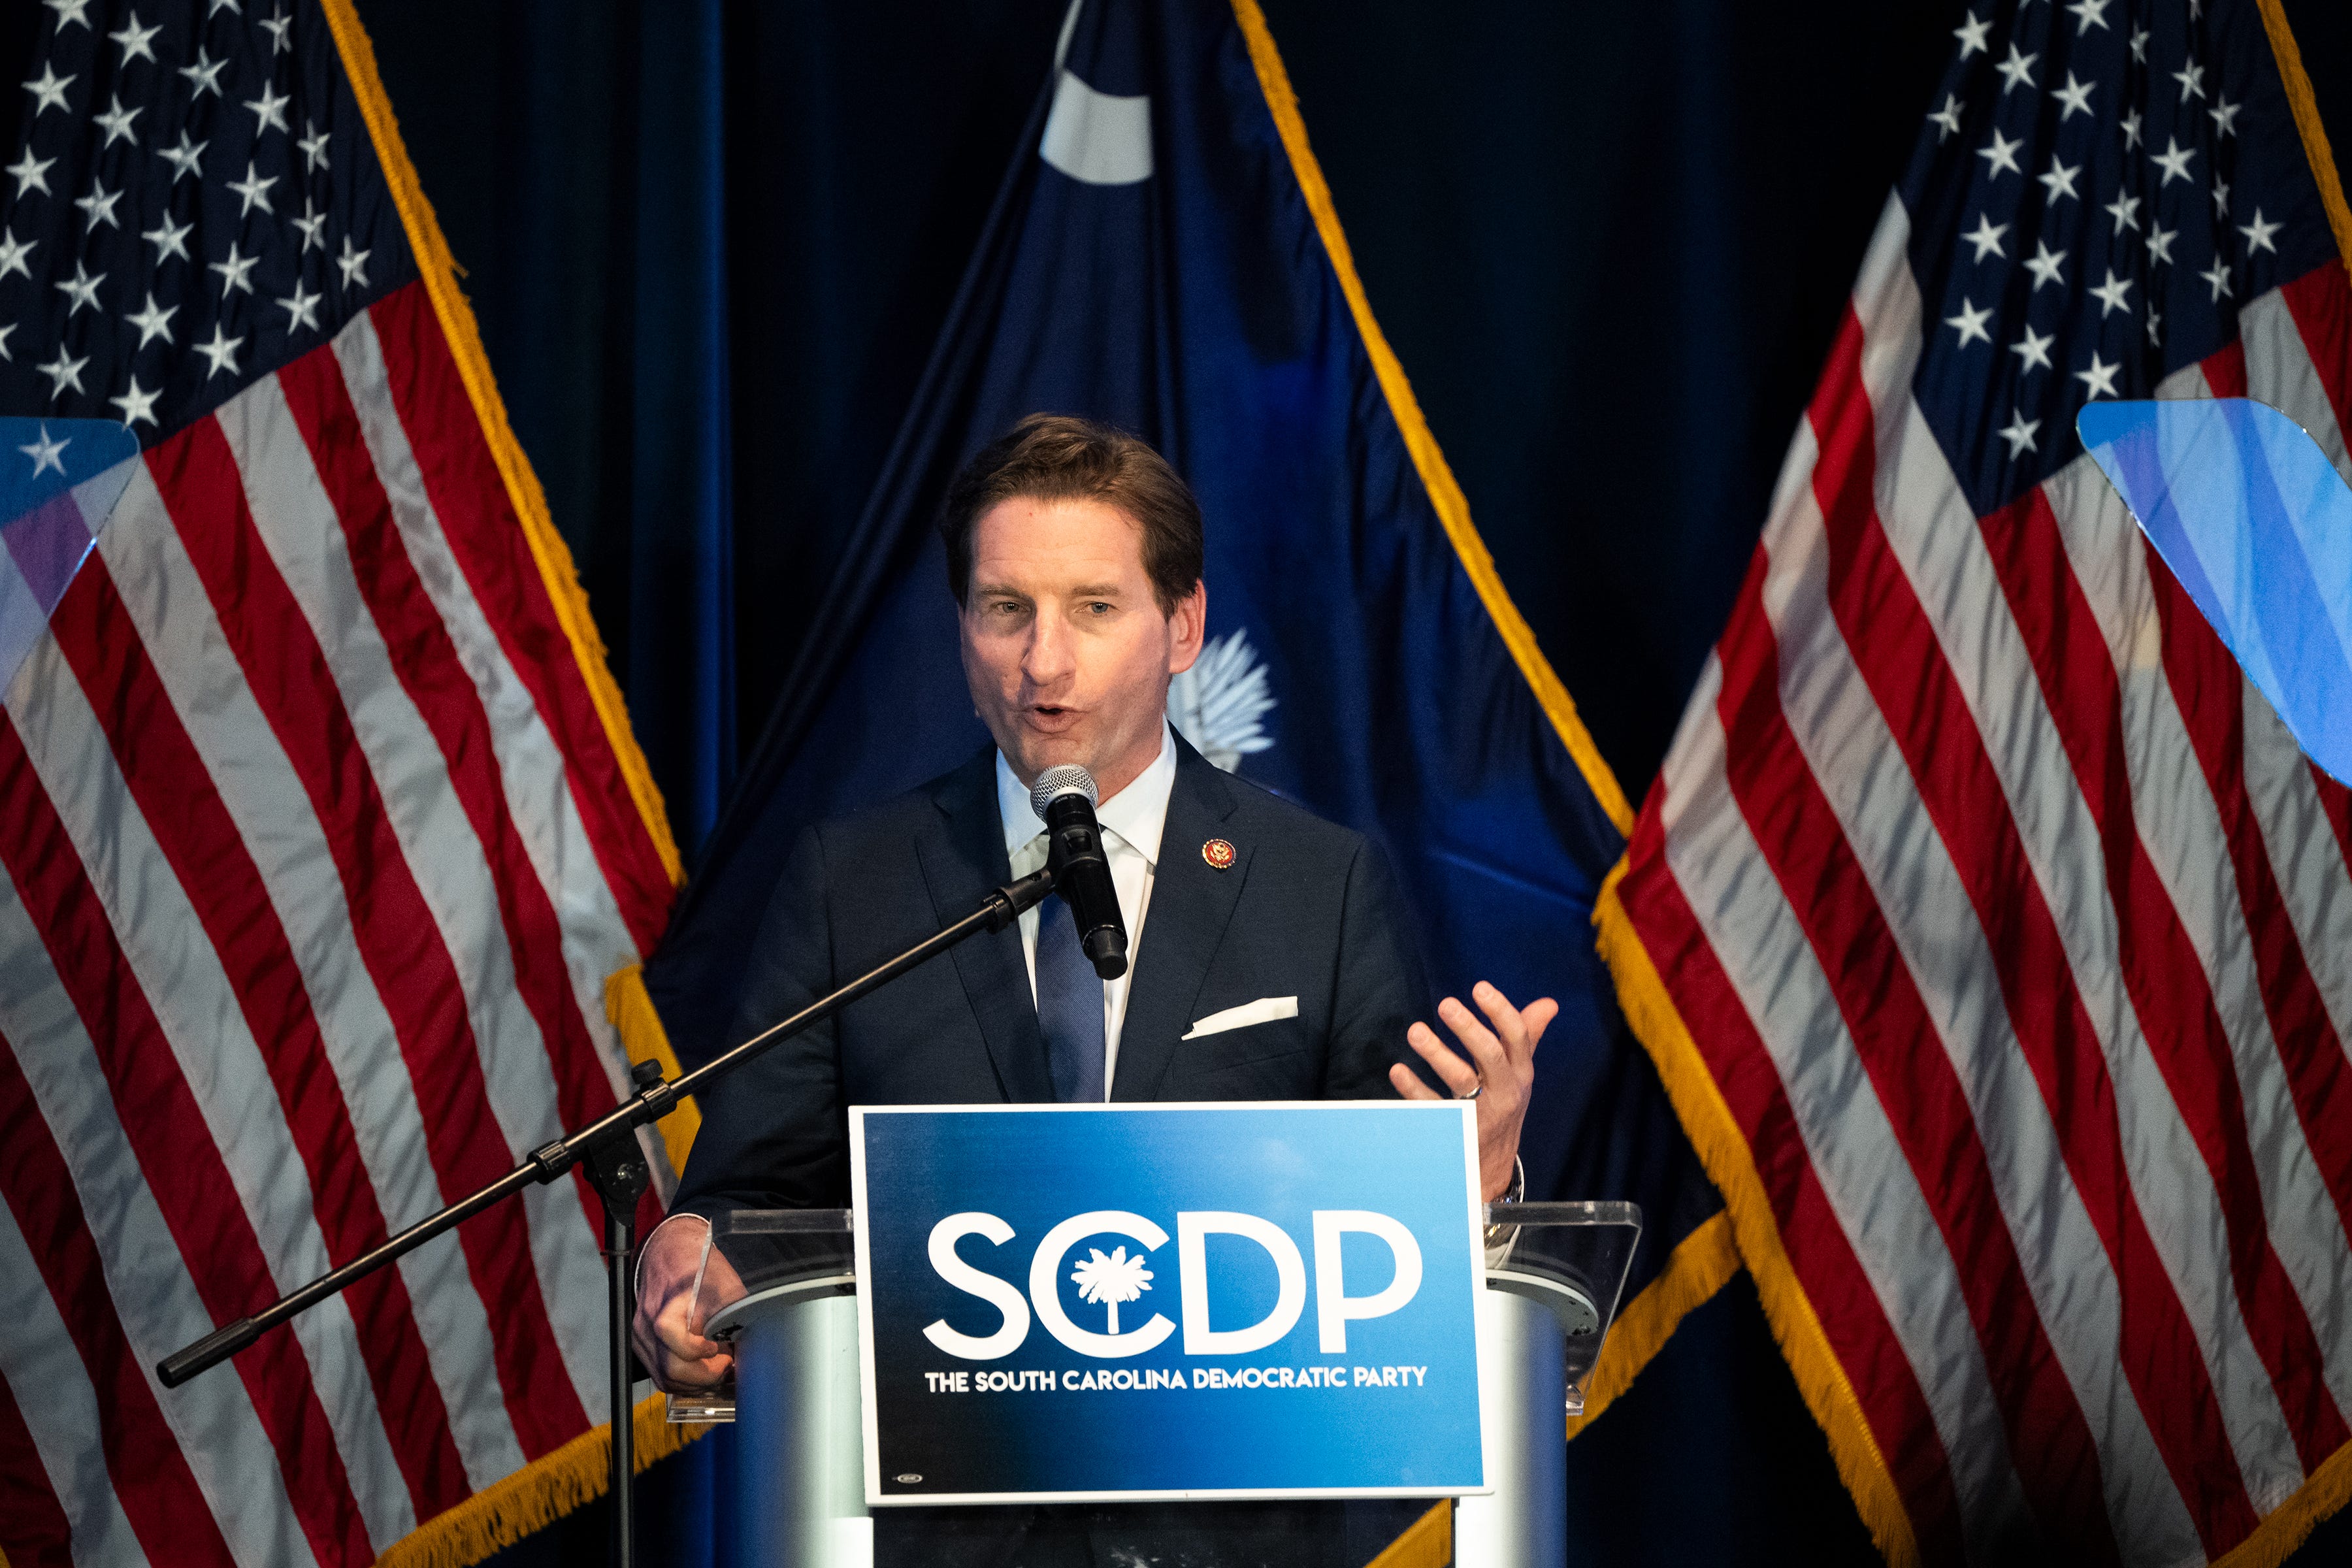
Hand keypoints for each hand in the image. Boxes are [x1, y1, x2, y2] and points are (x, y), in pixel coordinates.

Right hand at [631, 1217, 746, 1392]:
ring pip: (665, 1378)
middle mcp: (649, 1324)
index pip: (671, 1335)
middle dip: (705, 1375)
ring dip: (696, 1382)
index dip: (699, 1349)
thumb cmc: (698, 1266)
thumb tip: (763, 1337)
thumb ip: (740, 1310)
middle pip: (670, 1368)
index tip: (721, 1346)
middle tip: (727, 1363)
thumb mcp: (726, 1281)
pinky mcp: (643, 1346)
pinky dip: (684, 1379)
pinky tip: (703, 1368)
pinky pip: (661, 1374)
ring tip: (718, 1366)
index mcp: (668, 1305)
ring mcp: (643, 1337)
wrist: (670, 1254)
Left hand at [1390, 982, 1557, 1201]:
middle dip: (1470, 1029)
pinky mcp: (1455, 1129)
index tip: (1479, 988)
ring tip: (1415, 1031)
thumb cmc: (1505, 1103)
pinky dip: (1414, 1089)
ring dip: (1437, 1054)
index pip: (1517, 1038)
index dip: (1500, 1011)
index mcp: (1520, 1072)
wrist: (1494, 1163)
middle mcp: (1505, 1091)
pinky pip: (1433, 1107)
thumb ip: (1528, 1036)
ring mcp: (1481, 1112)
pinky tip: (1398, 1070)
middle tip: (1446, 1004)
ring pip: (1460, 1080)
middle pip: (1491, 1056)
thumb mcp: (1519, 1073)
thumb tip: (1549, 1003)